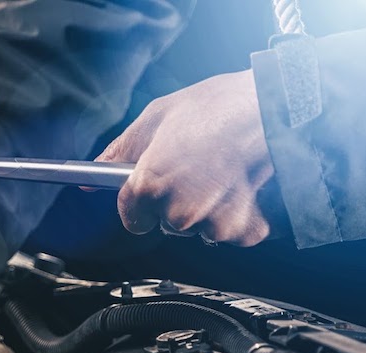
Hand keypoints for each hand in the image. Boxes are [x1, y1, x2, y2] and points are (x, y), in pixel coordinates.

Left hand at [95, 70, 286, 246]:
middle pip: (166, 223)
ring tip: (222, 172)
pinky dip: (238, 215)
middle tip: (197, 169)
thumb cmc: (217, 108)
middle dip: (176, 202)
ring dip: (206, 210)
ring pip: (198, 229)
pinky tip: (242, 185)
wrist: (275, 108)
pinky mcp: (244, 230)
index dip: (140, 202)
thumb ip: (120, 153)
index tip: (151, 192)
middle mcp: (178, 211)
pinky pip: (231, 232)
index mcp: (150, 184)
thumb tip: (90, 178)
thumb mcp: (155, 119)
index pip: (131, 216)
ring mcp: (213, 224)